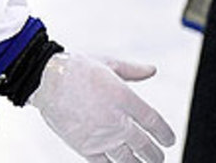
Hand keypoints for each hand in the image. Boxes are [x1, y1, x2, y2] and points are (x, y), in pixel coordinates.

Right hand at [29, 52, 175, 161]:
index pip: (153, 122)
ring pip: (127, 159)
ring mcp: (101, 136)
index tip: (169, 140)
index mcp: (124, 98)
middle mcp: (116, 120)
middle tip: (159, 158)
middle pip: (143, 145)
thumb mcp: (109, 63)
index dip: (164, 133)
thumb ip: (133, 70)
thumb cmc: (77, 68)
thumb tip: (151, 70)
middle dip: (154, 154)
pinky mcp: (85, 147)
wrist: (47, 80)